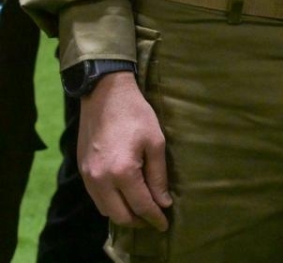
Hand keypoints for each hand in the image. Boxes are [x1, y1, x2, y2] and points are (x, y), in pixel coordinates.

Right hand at [78, 71, 170, 230]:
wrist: (104, 94)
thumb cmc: (136, 115)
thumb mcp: (156, 142)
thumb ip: (158, 175)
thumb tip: (163, 202)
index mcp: (122, 172)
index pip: (141, 205)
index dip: (154, 218)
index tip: (165, 225)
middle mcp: (100, 179)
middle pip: (119, 215)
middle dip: (138, 221)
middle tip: (154, 219)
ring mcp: (87, 176)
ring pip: (105, 209)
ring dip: (123, 214)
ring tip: (141, 209)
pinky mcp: (81, 170)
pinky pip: (96, 197)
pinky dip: (110, 203)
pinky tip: (124, 197)